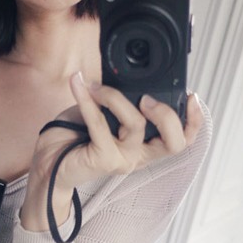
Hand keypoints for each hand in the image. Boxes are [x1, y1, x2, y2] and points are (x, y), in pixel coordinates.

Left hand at [23, 76, 203, 230]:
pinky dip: (88, 101)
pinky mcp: (104, 159)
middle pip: (174, 142)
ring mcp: (123, 160)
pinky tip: (78, 85)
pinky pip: (101, 123)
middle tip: (146, 99)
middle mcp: (138, 156)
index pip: (182, 139)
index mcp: (145, 146)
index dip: (194, 121)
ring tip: (96, 87)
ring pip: (137, 125)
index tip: (192, 96)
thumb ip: (121, 103)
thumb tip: (125, 76)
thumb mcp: (105, 116)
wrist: (48, 166)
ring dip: (116, 98)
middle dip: (167, 115)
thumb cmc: (75, 140)